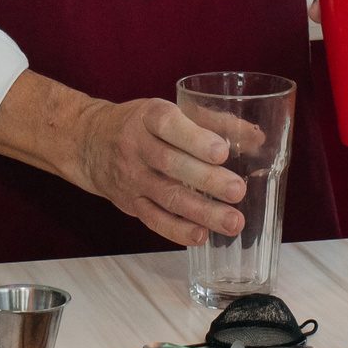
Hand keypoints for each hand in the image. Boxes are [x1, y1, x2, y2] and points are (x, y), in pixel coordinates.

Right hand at [76, 98, 248, 247]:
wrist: (91, 143)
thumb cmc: (143, 125)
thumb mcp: (171, 111)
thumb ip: (214, 121)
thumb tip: (257, 137)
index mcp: (149, 116)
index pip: (169, 125)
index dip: (195, 139)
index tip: (221, 151)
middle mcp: (136, 146)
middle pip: (170, 164)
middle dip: (206, 180)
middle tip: (237, 191)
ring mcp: (132, 177)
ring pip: (166, 196)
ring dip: (201, 212)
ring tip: (232, 222)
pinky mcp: (130, 203)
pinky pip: (153, 219)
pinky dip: (177, 230)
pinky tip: (201, 236)